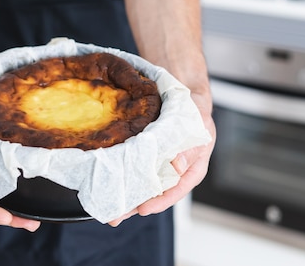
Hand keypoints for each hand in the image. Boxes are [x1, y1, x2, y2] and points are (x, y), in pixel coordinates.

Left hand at [109, 91, 215, 225]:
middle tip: (115, 216)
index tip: (144, 209)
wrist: (182, 88)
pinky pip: (133, 166)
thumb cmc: (194, 108)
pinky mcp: (144, 153)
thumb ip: (189, 145)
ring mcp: (159, 161)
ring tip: (106, 206)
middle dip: (135, 205)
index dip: (160, 201)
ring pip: (142, 182)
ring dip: (125, 195)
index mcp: (193, 165)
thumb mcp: (198, 121)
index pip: (178, 188)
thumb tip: (177, 166)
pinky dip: (121, 175)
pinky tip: (106, 181)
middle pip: (156, 192)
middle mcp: (175, 167)